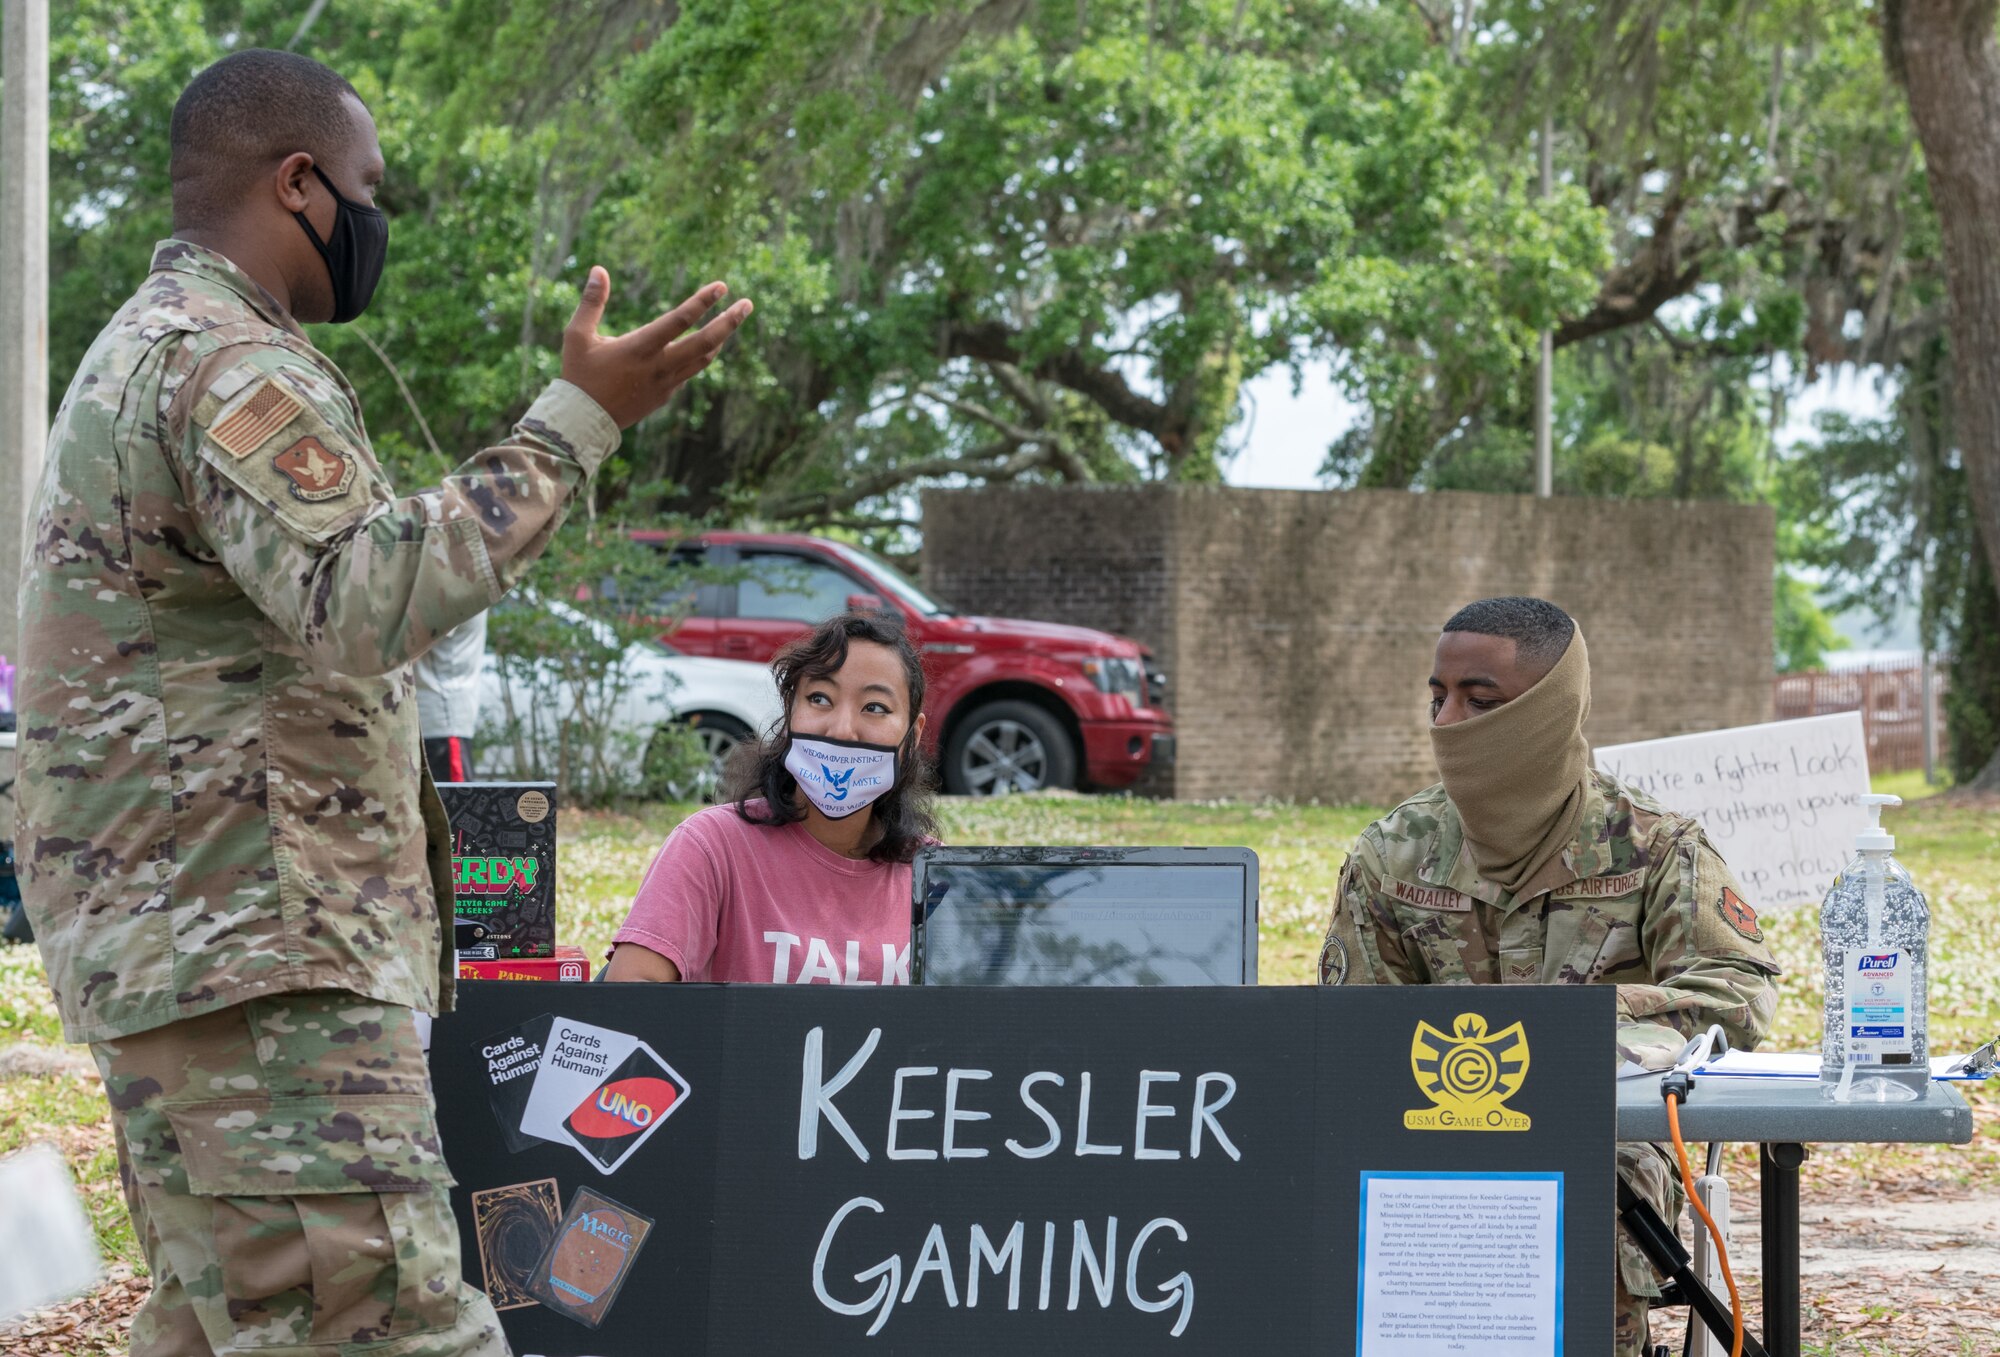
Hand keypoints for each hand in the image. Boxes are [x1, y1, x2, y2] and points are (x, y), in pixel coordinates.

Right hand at [560, 267, 753, 428]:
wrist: (583, 421)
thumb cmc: (579, 375)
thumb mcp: (577, 335)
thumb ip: (592, 302)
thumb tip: (599, 269)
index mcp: (640, 347)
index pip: (680, 320)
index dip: (702, 301)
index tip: (722, 286)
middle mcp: (659, 366)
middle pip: (705, 342)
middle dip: (729, 322)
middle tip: (748, 304)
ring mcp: (666, 384)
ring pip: (704, 359)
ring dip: (721, 338)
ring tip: (731, 321)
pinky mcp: (666, 396)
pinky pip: (689, 373)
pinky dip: (700, 356)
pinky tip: (703, 345)